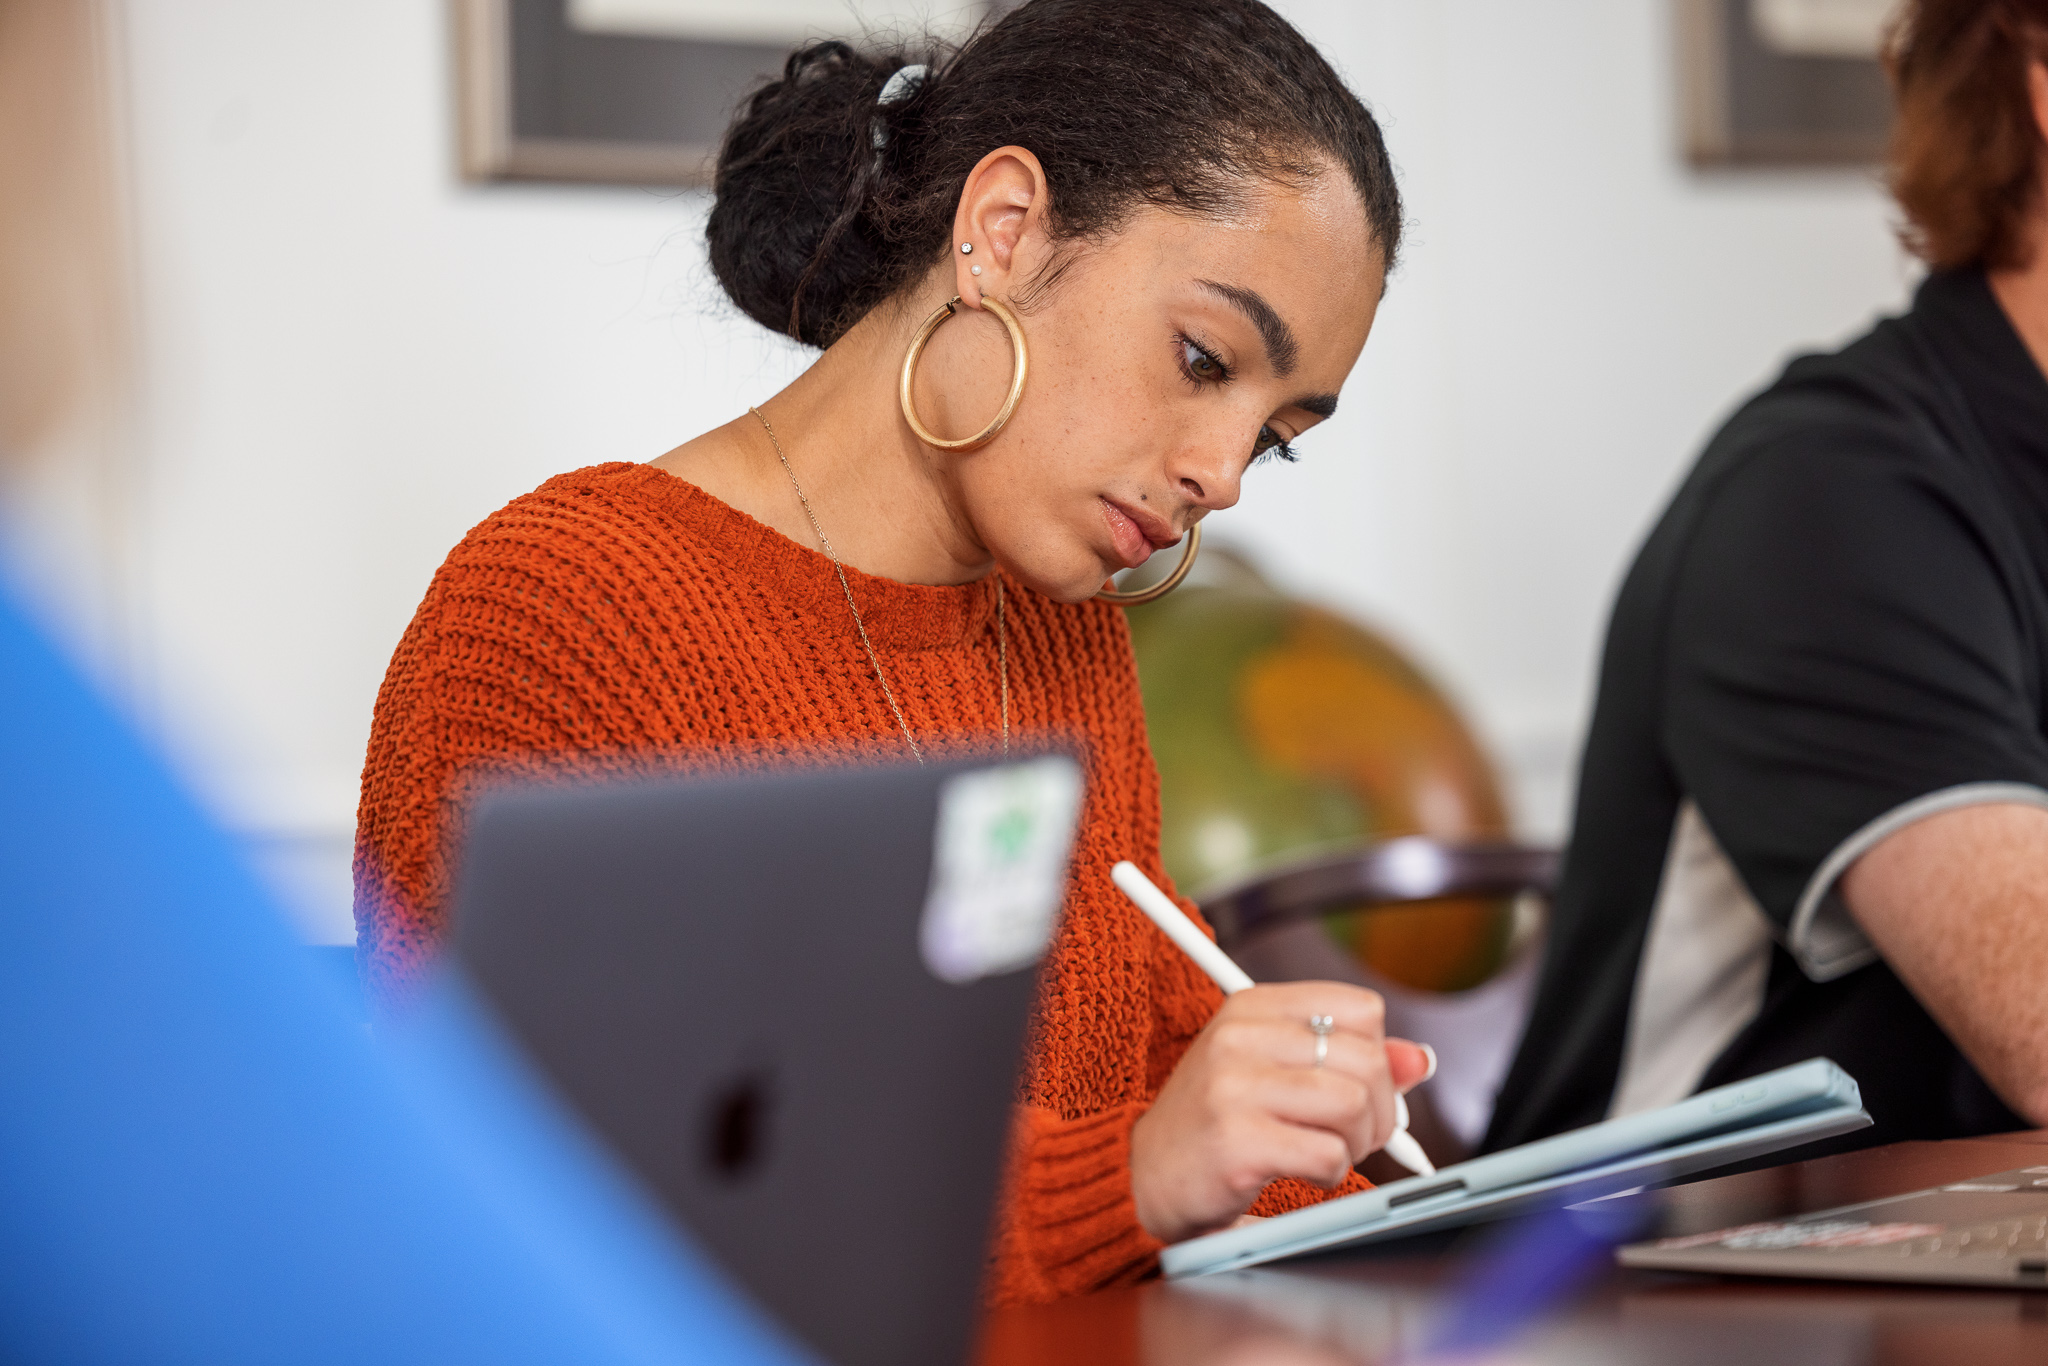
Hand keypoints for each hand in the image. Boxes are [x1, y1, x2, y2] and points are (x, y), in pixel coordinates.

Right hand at [1129, 981, 1431, 1243]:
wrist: (1143, 1172)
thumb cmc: (1214, 1118)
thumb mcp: (1274, 1068)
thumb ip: (1348, 1058)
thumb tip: (1420, 1060)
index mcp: (1252, 1005)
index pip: (1362, 1008)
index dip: (1376, 1054)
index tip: (1355, 1083)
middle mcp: (1241, 1036)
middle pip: (1367, 1059)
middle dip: (1377, 1109)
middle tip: (1349, 1132)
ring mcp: (1235, 1087)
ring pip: (1353, 1105)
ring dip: (1355, 1143)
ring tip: (1322, 1150)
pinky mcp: (1238, 1142)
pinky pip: (1328, 1156)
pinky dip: (1329, 1173)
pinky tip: (1298, 1170)